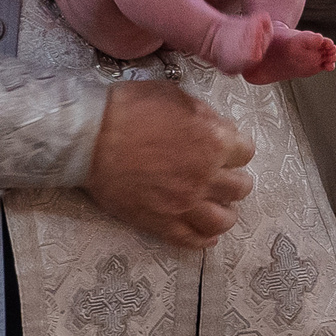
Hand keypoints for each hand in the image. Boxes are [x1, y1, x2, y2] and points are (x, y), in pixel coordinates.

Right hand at [84, 82, 253, 250]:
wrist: (90, 138)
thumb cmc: (129, 109)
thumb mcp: (174, 95)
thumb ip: (204, 115)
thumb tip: (220, 129)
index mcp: (213, 142)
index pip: (246, 153)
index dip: (236, 149)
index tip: (226, 150)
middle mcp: (205, 177)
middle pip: (240, 188)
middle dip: (234, 180)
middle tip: (222, 177)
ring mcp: (184, 204)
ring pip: (223, 220)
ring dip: (226, 213)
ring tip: (218, 208)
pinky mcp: (162, 223)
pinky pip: (192, 240)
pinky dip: (204, 240)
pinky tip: (207, 236)